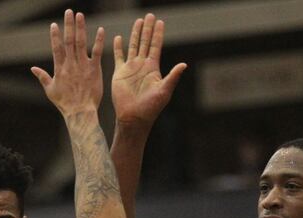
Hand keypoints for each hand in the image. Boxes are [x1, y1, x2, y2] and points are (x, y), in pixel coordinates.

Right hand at [32, 10, 103, 116]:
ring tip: (80, 15)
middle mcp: (71, 64)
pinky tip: (100, 30)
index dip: (55, 35)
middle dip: (68, 25)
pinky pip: (97, 53)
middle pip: (69, 41)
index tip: (54, 24)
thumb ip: (42, 77)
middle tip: (69, 12)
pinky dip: (98, 41)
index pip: (56, 48)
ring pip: (81, 43)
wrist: (80, 112)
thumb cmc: (65, 104)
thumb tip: (33, 68)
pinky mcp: (94, 70)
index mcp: (59, 69)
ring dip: (80, 28)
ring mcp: (83, 66)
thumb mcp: (50, 90)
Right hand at [112, 13, 186, 127]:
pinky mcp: (120, 73)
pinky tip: (118, 37)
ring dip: (136, 34)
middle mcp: (142, 65)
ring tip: (138, 21)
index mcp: (153, 68)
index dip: (158, 34)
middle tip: (149, 15)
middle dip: (148, 29)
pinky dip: (118, 47)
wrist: (133, 117)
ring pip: (133, 46)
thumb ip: (173, 77)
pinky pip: (118, 57)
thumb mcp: (164, 91)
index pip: (156, 46)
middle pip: (146, 42)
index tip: (160, 22)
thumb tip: (184, 64)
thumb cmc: (151, 107)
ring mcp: (131, 68)